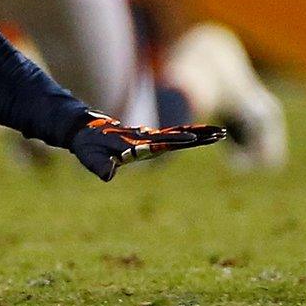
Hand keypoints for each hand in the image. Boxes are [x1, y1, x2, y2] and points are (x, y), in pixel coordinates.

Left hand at [69, 113, 226, 180]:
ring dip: (199, 133)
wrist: (84, 131)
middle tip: (219, 132)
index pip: (159, 143)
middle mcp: (145, 138)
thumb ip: (98, 166)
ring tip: (220, 132)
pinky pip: (173, 136)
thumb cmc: (87, 146)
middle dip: (197, 134)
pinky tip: (202, 135)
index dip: (174, 141)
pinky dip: (189, 134)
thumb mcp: (89, 157)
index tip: (191, 138)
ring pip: (178, 134)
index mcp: (134, 143)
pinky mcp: (150, 139)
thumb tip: (108, 175)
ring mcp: (149, 137)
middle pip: (176, 136)